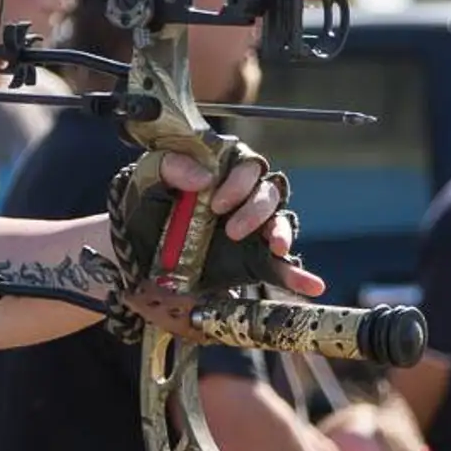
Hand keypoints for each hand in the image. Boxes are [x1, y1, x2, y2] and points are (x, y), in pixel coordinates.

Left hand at [157, 152, 323, 297]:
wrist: (138, 250)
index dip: (239, 181)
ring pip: (280, 221)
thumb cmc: (145, 206)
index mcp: (222, 171)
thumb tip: (204, 176)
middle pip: (268, 192)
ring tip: (276, 248)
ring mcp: (252, 228)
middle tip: (232, 231)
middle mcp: (243, 196)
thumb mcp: (147, 179)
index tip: (217, 203)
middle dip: (255, 209)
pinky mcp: (254, 258)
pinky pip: (282, 264)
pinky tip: (312, 285)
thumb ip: (171, 166)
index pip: (247, 165)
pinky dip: (297, 274)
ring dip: (281, 232)